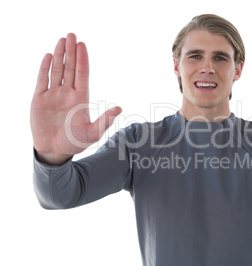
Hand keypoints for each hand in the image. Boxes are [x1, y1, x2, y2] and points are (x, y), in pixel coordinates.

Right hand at [30, 33, 121, 164]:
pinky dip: (44, 68)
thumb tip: (119, 108)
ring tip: (61, 40)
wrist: (55, 151)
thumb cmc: (75, 143)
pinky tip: (48, 56)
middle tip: (72, 34)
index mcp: (81, 98)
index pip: (82, 74)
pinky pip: (42, 80)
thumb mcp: (93, 133)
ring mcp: (53, 95)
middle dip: (71, 51)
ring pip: (56, 70)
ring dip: (58, 55)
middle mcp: (67, 93)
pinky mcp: (39, 99)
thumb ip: (104, 120)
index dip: (82, 59)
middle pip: (70, 68)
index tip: (82, 45)